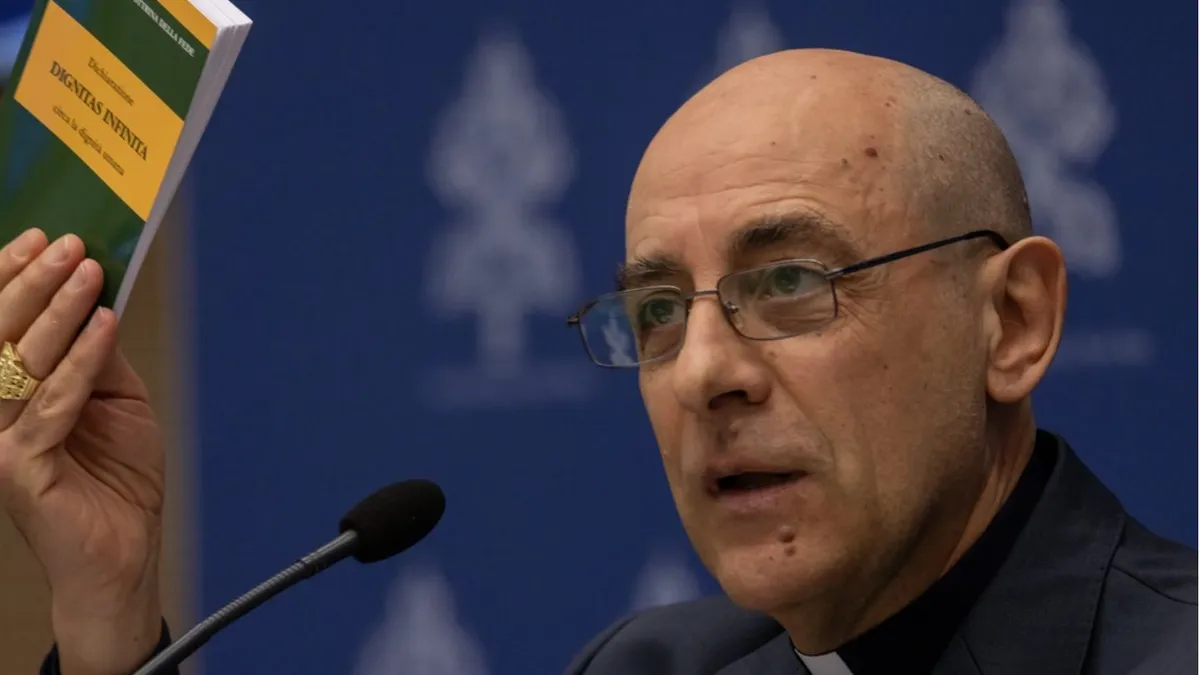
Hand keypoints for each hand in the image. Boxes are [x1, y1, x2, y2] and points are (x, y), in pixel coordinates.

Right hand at [0, 229, 165, 674]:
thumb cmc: (116, 477)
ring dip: (56, 311)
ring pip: (20, 362)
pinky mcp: (19, 467)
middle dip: (33, 283)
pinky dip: (80, 362)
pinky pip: (51, 405)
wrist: (124, 552)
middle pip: (0, 336)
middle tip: (66, 244)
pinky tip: (104, 327)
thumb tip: (95, 299)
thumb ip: (96, 356)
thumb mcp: (114, 400)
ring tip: (85, 271)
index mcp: (7, 393)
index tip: (38, 237)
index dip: (9, 279)